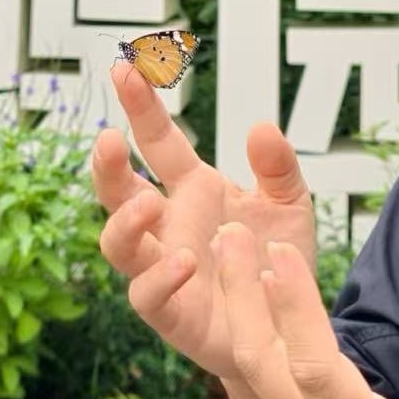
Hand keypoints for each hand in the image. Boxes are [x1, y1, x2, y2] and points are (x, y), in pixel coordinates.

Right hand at [91, 62, 315, 380]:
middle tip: (108, 139)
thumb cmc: (278, 263)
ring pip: (118, 244)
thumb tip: (259, 126)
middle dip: (107, 166)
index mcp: (192, 191)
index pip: (158, 142)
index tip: (124, 68)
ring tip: (148, 206)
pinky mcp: (172, 314)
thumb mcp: (291, 205)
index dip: (141, 107)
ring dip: (125, 223)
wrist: (291, 330)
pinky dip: (161, 278)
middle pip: (118, 192)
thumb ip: (278, 167)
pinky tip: (186, 260)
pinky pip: (147, 296)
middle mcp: (168, 227)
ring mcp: (163, 270)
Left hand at [216, 222, 398, 398]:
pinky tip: (250, 286)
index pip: (317, 372)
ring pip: (259, 371)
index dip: (296, 312)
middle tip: (227, 228)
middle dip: (241, 297)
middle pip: (263, 366)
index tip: (278, 252)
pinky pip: (270, 377)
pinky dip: (254, 326)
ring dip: (240, 306)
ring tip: (227, 242)